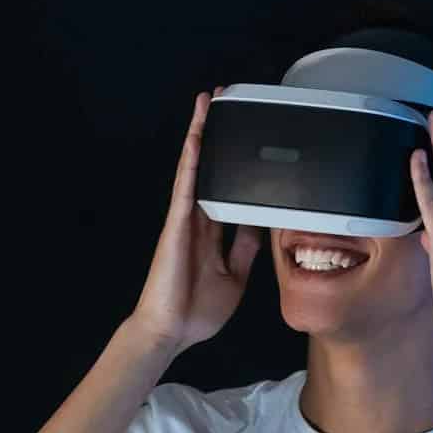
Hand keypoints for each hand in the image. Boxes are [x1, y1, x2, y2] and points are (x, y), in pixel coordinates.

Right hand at [128, 92, 263, 352]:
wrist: (171, 331)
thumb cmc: (197, 311)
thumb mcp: (237, 276)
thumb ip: (247, 248)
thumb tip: (261, 224)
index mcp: (212, 233)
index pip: (227, 188)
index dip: (235, 162)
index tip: (248, 138)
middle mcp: (197, 219)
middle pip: (210, 166)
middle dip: (218, 134)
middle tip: (228, 101)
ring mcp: (185, 218)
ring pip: (195, 165)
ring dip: (202, 132)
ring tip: (210, 101)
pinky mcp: (177, 222)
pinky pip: (187, 182)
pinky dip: (193, 156)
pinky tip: (198, 133)